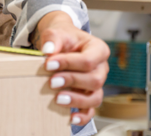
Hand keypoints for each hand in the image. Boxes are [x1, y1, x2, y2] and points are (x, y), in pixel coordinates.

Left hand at [32, 11, 109, 126]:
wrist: (63, 43)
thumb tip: (48, 51)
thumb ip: (53, 39)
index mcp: (98, 49)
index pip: (88, 60)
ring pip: (95, 97)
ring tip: (58, 99)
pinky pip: (91, 109)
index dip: (69, 63)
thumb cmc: (63, 37)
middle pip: (94, 79)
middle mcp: (101, 68)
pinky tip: (71, 118)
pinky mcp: (89, 95)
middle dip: (72, 81)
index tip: (48, 64)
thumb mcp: (57, 32)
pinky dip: (83, 116)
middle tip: (51, 81)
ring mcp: (97, 83)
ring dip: (77, 100)